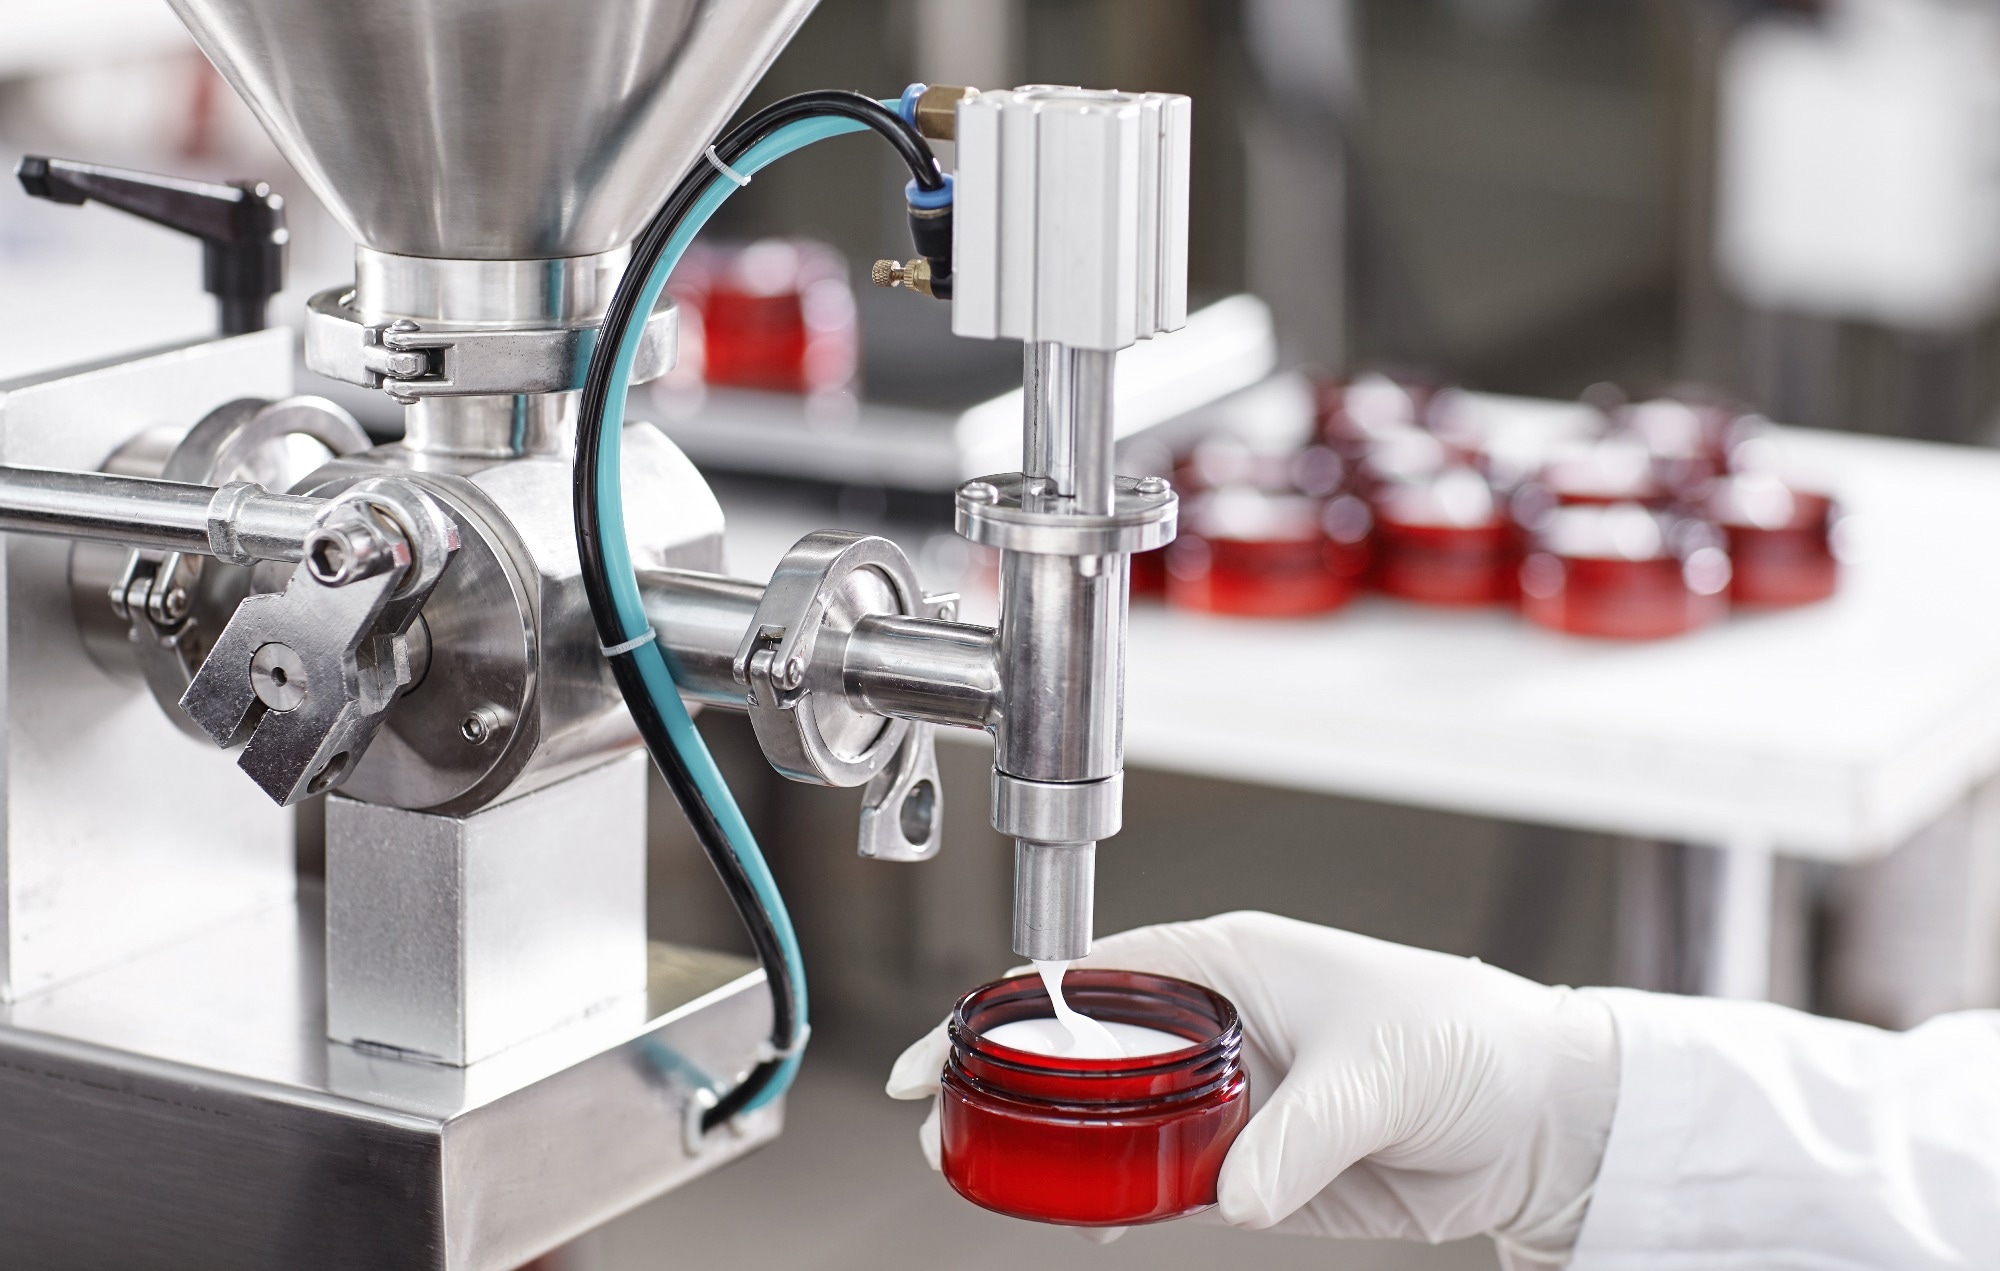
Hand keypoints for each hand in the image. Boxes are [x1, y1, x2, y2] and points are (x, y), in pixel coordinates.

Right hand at [887, 912, 1618, 1267]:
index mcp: (1225, 963)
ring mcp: (1226, 1094)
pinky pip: (1164, 1177)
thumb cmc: (1467, 1041)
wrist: (1539, 1118)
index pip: (1087, 976)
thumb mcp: (1378, 1072)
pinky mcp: (1252, 1161)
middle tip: (945, 1126)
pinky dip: (1120, 1195)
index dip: (1006, 1006)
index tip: (944, 1047)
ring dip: (1055, 1149)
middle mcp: (1212, 1023)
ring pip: (1111, 1119)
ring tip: (996, 1180)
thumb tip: (1238, 1192)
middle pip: (1080, 1049)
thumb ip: (1301, 1131)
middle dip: (1006, 1083)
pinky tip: (1091, 1216)